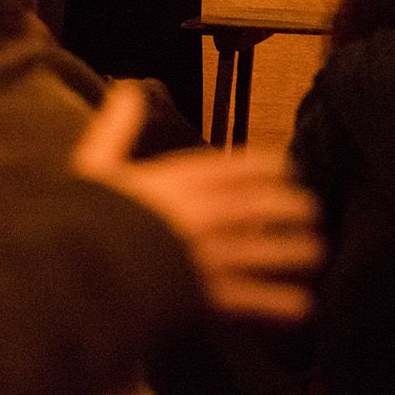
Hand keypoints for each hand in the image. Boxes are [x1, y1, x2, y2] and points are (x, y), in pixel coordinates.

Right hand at [73, 83, 321, 323]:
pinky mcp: (205, 296)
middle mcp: (200, 215)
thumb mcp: (94, 165)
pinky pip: (250, 300)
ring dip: (292, 251)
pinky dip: (277, 305)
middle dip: (288, 206)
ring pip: (262, 251)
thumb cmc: (84, 220)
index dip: (263, 166)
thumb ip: (116, 127)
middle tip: (311, 210)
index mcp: (177, 182)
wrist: (79, 272)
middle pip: (257, 206)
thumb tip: (127, 86)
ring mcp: (207, 256)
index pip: (232, 168)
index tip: (286, 167)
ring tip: (316, 252)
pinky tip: (301, 307)